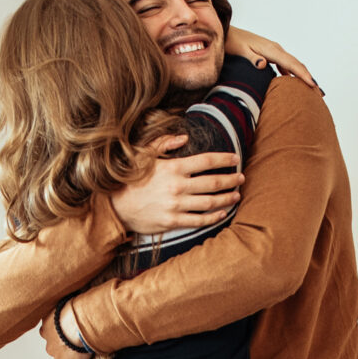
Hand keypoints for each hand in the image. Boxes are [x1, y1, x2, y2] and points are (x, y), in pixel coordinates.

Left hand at [39, 305, 89, 358]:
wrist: (79, 325)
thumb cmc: (74, 310)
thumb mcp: (63, 303)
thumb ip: (62, 308)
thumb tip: (64, 300)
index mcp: (46, 328)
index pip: (46, 332)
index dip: (57, 332)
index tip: (65, 329)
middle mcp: (49, 344)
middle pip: (53, 348)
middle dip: (62, 345)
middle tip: (75, 339)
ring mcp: (58, 357)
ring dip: (69, 356)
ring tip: (82, 349)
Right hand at [110, 134, 241, 235]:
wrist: (116, 206)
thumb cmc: (131, 178)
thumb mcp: (143, 154)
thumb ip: (164, 143)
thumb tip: (184, 137)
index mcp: (173, 168)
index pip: (207, 161)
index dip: (224, 159)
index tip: (235, 159)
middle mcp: (178, 186)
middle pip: (213, 182)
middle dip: (231, 180)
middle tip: (241, 178)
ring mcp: (176, 205)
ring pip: (210, 202)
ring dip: (227, 198)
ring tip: (236, 195)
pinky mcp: (173, 221)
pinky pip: (199, 220)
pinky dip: (214, 217)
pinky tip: (223, 213)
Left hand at [226, 26, 320, 92]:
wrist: (227, 33)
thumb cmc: (232, 43)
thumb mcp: (240, 51)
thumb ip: (252, 59)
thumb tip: (264, 64)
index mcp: (271, 50)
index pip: (291, 64)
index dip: (303, 75)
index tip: (313, 85)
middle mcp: (275, 49)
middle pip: (296, 64)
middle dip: (308, 77)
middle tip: (319, 92)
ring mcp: (274, 51)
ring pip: (292, 64)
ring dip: (302, 75)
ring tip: (311, 89)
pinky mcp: (270, 54)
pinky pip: (285, 64)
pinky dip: (292, 73)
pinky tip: (293, 83)